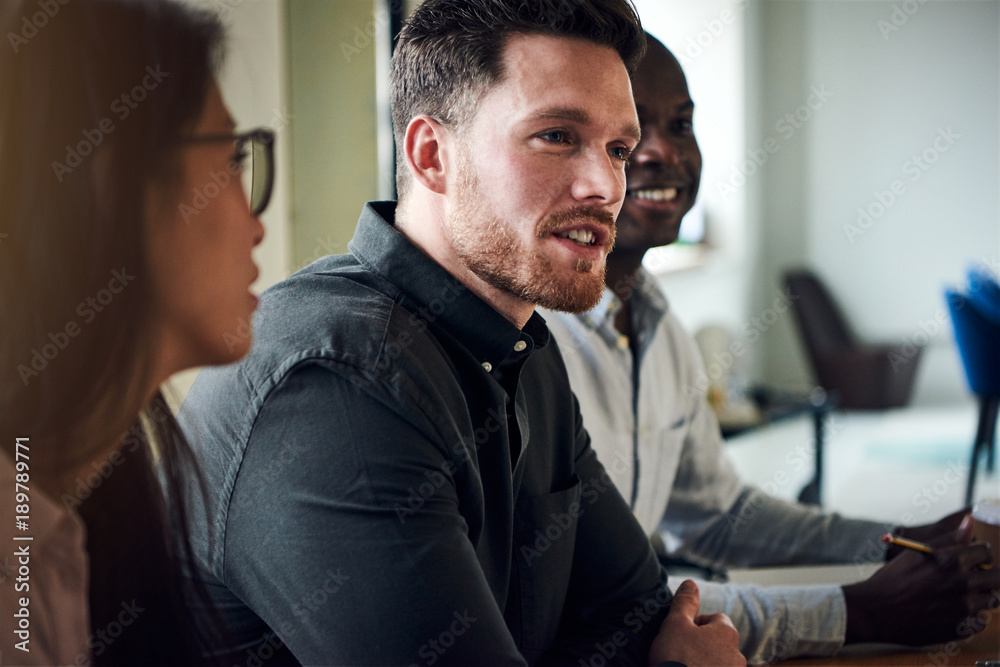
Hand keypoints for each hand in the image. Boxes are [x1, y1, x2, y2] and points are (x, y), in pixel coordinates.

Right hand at [648, 579, 744, 666]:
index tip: (682, 635)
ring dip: (706, 662)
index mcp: (727, 633)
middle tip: (681, 653)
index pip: (715, 619)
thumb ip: (685, 602)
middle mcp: (737, 655)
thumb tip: (691, 583)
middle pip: (719, 642)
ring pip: (720, 663)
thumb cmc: (676, 657)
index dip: (696, 624)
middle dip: (702, 645)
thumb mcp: (675, 624)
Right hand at [843, 514, 997, 645]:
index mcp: (952, 560)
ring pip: (993, 599)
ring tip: (962, 595)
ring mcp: (963, 608)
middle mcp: (962, 583)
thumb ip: (950, 538)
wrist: (876, 611)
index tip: (974, 559)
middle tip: (974, 577)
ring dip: (982, 595)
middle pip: (997, 577)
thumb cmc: (894, 579)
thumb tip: (970, 520)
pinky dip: (972, 616)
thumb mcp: (918, 552)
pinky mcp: (961, 628)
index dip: (980, 554)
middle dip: (988, 574)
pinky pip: (981, 621)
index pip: (987, 552)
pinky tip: (954, 610)